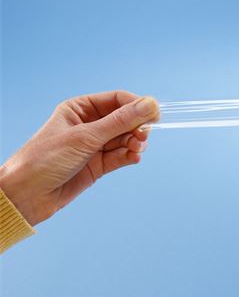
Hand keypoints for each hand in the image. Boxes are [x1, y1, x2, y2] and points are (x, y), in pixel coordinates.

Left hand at [0, 91, 159, 225]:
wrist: (26, 196)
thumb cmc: (45, 160)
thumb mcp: (85, 137)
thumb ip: (120, 121)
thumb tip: (149, 105)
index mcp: (80, 109)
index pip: (117, 100)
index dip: (137, 105)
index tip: (154, 114)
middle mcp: (89, 125)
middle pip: (125, 119)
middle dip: (137, 127)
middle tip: (144, 136)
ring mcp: (94, 146)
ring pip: (126, 139)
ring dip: (135, 143)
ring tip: (136, 149)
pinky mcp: (98, 165)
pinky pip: (121, 156)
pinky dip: (130, 156)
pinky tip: (133, 158)